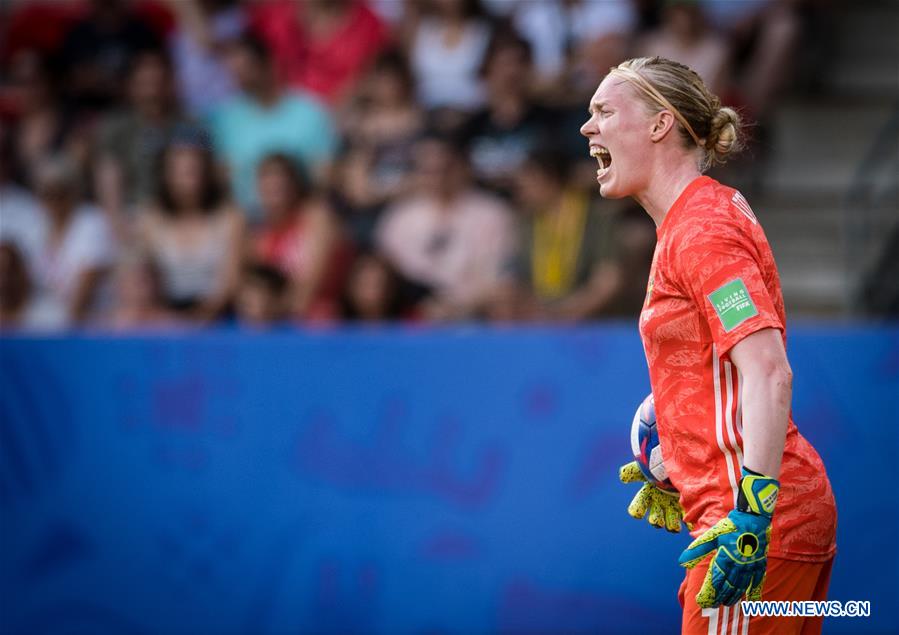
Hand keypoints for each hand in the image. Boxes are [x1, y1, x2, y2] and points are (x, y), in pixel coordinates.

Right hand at [619, 461, 685, 532]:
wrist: (680, 458)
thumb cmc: (661, 462)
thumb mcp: (647, 465)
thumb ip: (635, 470)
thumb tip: (622, 477)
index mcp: (648, 494)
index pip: (637, 507)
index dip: (636, 511)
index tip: (637, 513)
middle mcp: (660, 503)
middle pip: (655, 520)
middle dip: (656, 521)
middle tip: (657, 521)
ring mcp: (673, 507)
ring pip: (671, 525)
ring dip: (672, 526)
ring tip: (674, 526)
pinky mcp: (687, 507)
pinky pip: (688, 521)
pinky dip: (689, 524)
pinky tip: (688, 521)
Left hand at [678, 468, 779, 607]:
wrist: (753, 518)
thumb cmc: (730, 526)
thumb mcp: (711, 535)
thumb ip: (697, 549)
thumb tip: (681, 561)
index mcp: (725, 557)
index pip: (715, 579)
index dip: (709, 591)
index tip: (703, 600)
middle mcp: (738, 564)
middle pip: (728, 585)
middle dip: (720, 596)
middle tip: (715, 605)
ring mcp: (750, 565)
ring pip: (741, 585)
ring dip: (734, 596)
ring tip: (728, 603)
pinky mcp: (759, 564)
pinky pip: (757, 581)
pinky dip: (754, 591)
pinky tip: (752, 600)